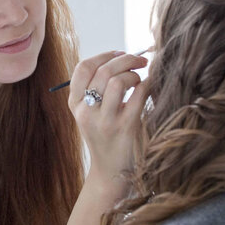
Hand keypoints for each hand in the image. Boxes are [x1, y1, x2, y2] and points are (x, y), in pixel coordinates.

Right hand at [68, 51, 148, 187]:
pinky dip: (147, 85)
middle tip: (140, 60)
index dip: (104, 55)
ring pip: (117, 82)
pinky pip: (139, 96)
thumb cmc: (105, 135)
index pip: (83, 68)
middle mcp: (86, 112)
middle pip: (103, 71)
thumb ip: (96, 87)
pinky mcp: (125, 128)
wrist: (111, 171)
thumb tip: (121, 56)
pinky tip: (149, 87)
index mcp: (75, 104)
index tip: (120, 53)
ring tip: (139, 79)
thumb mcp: (90, 112)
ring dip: (134, 74)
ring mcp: (105, 121)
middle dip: (125, 59)